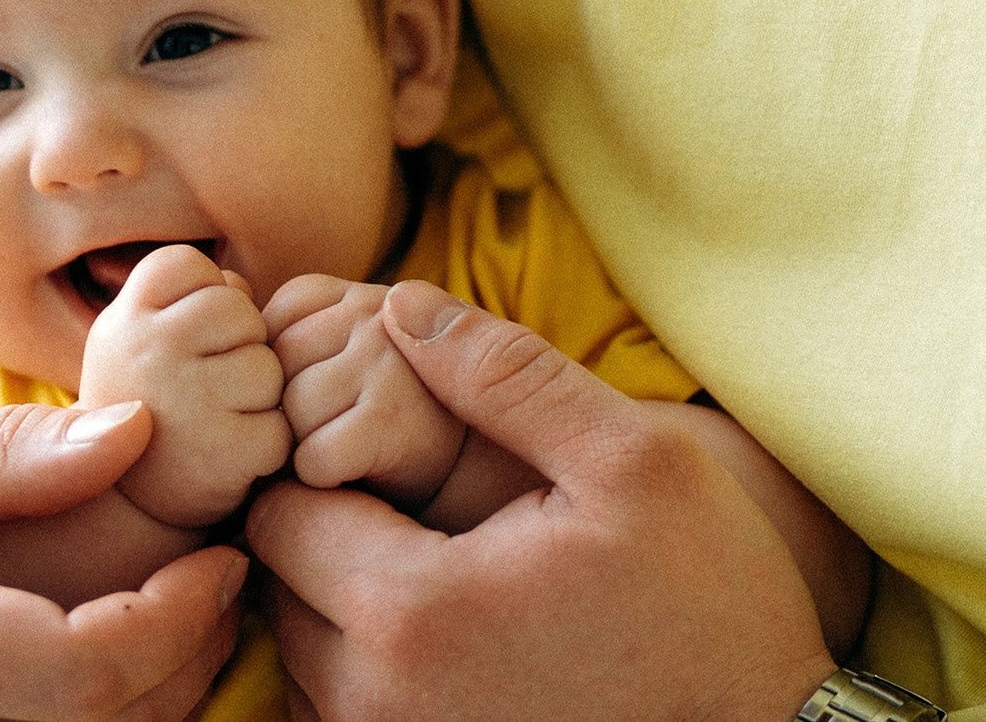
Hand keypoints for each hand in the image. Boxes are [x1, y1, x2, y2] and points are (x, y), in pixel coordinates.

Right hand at [0, 398, 243, 720]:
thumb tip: (136, 431)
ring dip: (167, 697)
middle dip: (190, 657)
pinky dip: (119, 716)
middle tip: (228, 579)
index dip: (175, 619)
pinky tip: (142, 659)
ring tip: (198, 613)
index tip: (223, 559)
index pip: (76, 669)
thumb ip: (8, 452)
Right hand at [79, 245, 291, 527]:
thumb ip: (191, 297)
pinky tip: (229, 456)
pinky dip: (267, 445)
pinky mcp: (220, 453)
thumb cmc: (154, 401)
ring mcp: (183, 399)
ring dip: (258, 396)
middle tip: (204, 385)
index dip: (202, 298)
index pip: (191, 264)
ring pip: (269, 368)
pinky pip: (280, 428)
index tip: (181, 340)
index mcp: (124, 316)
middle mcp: (146, 349)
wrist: (125, 507)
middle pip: (239, 311)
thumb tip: (244, 289)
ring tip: (216, 419)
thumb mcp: (145, 336)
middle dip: (239, 345)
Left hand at [248, 280, 835, 721]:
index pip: (278, 512)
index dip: (317, 455)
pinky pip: (341, 708)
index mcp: (413, 615)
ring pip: (301, 650)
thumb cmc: (707, 604)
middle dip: (322, 518)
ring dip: (338, 590)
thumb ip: (505, 374)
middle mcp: (377, 708)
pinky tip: (447, 617)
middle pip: (277, 583)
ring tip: (429, 544)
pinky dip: (365, 656)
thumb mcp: (631, 459)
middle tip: (403, 481)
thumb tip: (403, 304)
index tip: (377, 432)